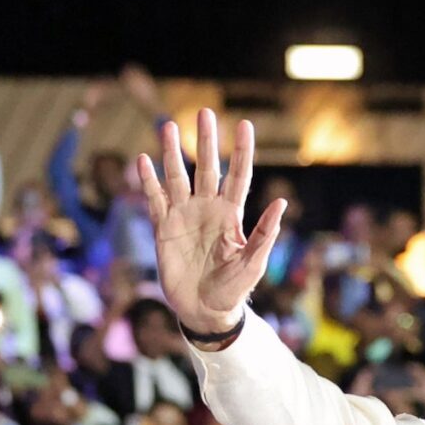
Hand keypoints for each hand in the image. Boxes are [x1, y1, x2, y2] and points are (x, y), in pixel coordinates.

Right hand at [138, 109, 286, 337]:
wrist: (204, 311)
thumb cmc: (233, 289)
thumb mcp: (253, 264)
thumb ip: (264, 234)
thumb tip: (281, 202)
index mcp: (232, 215)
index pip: (238, 175)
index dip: (242, 151)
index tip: (245, 125)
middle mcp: (207, 209)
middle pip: (206, 168)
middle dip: (205, 141)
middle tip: (204, 112)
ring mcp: (184, 217)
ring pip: (177, 177)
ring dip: (171, 153)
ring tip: (168, 126)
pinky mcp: (163, 229)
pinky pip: (155, 200)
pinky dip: (148, 181)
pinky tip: (142, 160)